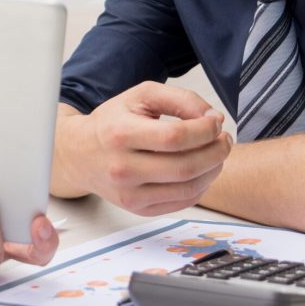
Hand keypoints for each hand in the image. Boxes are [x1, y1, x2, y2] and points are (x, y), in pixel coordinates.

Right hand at [51, 82, 232, 215]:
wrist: (80, 154)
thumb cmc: (112, 122)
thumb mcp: (140, 96)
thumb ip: (178, 99)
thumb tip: (212, 118)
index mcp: (119, 133)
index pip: (174, 137)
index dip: (204, 130)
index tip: (216, 122)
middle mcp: (122, 167)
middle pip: (185, 166)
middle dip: (216, 151)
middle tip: (224, 139)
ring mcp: (129, 193)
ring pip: (188, 188)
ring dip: (213, 170)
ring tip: (216, 153)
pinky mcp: (138, 209)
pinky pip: (182, 202)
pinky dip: (201, 186)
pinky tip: (201, 170)